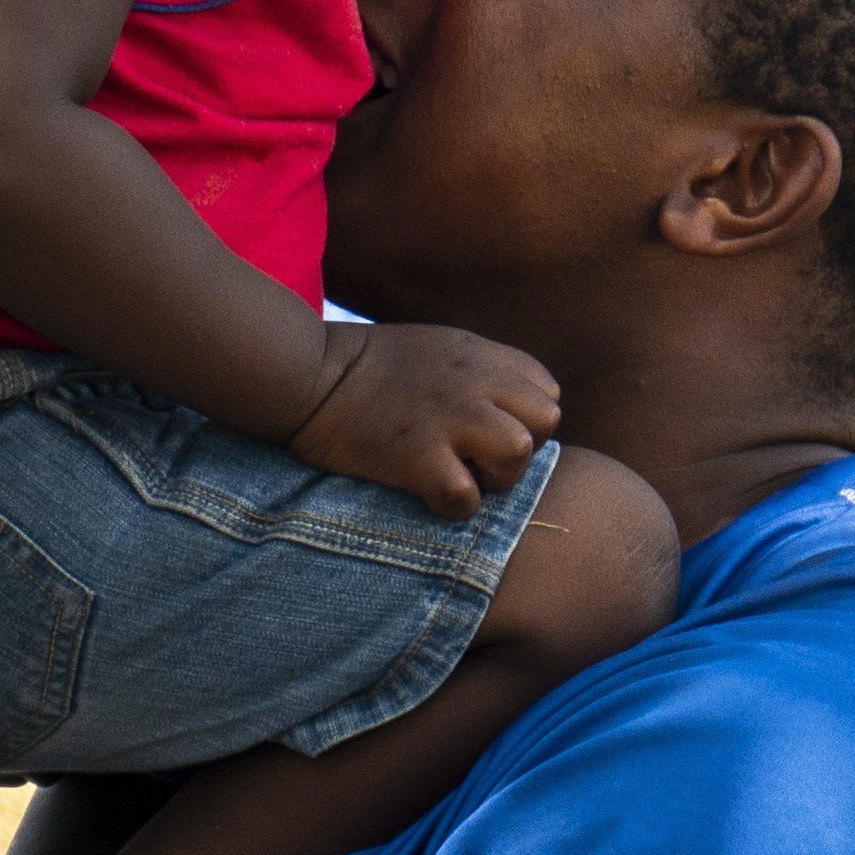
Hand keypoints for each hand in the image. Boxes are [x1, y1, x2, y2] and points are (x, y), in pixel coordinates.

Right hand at [287, 321, 559, 518]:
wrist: (307, 375)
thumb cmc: (366, 367)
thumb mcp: (439, 348)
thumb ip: (481, 372)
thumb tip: (512, 411)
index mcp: (480, 356)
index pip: (547, 392)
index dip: (525, 420)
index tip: (491, 433)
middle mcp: (474, 382)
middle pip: (546, 422)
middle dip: (523, 450)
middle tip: (481, 462)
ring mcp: (449, 418)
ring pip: (518, 454)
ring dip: (497, 479)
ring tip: (463, 478)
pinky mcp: (418, 456)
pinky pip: (467, 498)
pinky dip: (454, 507)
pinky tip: (430, 495)